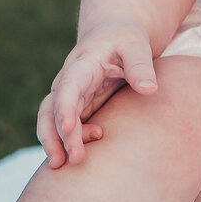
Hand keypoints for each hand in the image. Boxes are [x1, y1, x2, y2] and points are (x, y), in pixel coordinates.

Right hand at [36, 23, 156, 168]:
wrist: (113, 35)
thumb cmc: (126, 38)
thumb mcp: (135, 44)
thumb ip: (140, 65)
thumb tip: (149, 90)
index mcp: (81, 66)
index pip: (67, 87)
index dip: (65, 108)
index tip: (69, 128)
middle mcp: (68, 83)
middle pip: (51, 109)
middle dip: (56, 135)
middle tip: (72, 160)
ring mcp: (70, 98)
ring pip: (51, 122)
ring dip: (55, 143)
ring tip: (63, 167)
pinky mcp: (77, 109)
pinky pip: (65, 129)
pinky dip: (68, 143)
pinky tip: (85, 157)